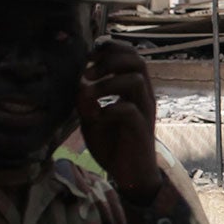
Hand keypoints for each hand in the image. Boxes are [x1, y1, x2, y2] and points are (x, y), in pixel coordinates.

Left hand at [77, 38, 159, 199]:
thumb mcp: (92, 118)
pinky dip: (107, 109)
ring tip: (87, 94)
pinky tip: (96, 118)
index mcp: (134, 90)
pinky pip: (128, 109)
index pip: (131, 55)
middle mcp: (143, 96)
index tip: (90, 55)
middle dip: (110, 60)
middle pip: (137, 61)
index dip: (111, 48)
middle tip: (88, 72)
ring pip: (135, 80)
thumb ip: (86, 100)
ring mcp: (144, 111)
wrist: (130, 176)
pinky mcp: (141, 129)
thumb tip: (80, 82)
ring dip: (106, 83)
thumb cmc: (113, 145)